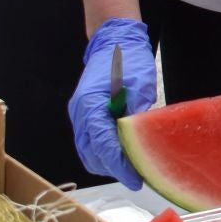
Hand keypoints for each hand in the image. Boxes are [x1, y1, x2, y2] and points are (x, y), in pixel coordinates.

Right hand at [69, 18, 156, 189]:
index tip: (136, 180)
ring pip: (89, 153)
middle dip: (115, 169)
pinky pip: (89, 144)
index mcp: (90, 104)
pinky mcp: (83, 116)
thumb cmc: (128, 58)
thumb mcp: (139, 85)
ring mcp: (78, 115)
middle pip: (93, 154)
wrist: (114, 41)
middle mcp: (79, 113)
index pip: (103, 145)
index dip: (120, 166)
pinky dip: (104, 153)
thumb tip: (142, 141)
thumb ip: (136, 113)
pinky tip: (123, 155)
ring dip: (108, 163)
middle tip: (139, 176)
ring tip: (133, 168)